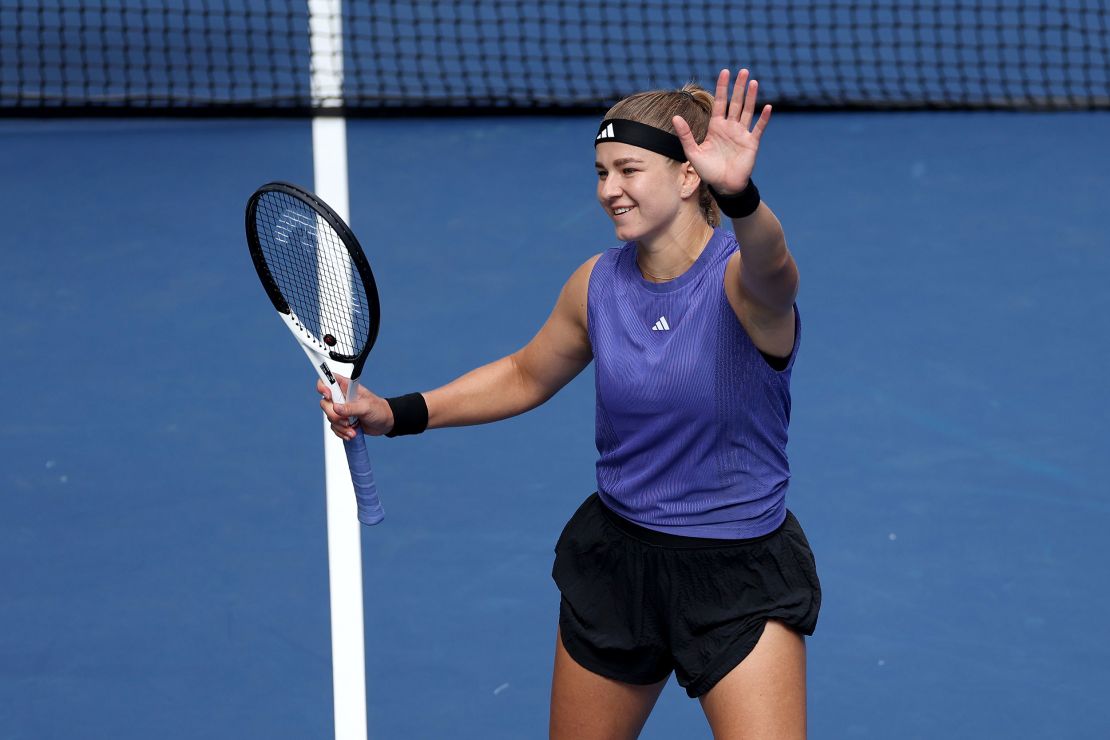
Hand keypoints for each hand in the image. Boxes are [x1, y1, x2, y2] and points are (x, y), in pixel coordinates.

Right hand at [317, 376, 394, 439]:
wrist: (385, 423)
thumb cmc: (378, 409)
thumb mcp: (366, 407)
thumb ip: (351, 408)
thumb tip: (336, 408)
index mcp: (346, 387)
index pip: (328, 379)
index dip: (323, 386)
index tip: (329, 396)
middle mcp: (341, 397)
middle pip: (325, 403)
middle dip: (334, 415)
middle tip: (347, 420)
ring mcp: (340, 409)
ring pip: (329, 417)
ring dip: (341, 426)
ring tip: (354, 429)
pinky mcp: (342, 420)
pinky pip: (334, 427)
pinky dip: (342, 432)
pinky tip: (352, 433)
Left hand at [672, 68, 770, 194]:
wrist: (724, 186)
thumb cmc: (708, 171)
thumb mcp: (693, 153)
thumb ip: (685, 135)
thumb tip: (675, 117)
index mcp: (716, 127)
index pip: (720, 103)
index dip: (722, 88)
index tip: (725, 72)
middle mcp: (730, 127)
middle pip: (735, 103)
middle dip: (739, 87)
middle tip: (743, 71)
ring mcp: (742, 134)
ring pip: (747, 111)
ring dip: (751, 97)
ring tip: (754, 82)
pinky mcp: (751, 143)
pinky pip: (758, 128)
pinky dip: (763, 118)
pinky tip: (767, 107)